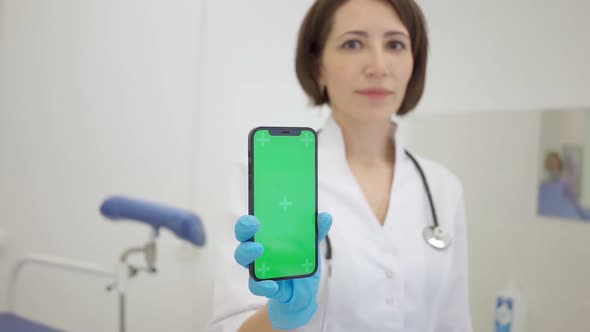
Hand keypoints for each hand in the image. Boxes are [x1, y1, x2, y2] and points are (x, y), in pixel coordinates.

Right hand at [234, 212, 331, 329]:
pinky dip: (263, 285)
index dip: (248, 219)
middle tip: (253, 227)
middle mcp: (258, 250)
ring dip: (247, 253)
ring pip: (243, 259)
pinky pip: (256, 286)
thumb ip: (317, 231)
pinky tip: (273, 285)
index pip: (251, 224)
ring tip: (258, 249)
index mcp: (267, 237)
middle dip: (244, 230)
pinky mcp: (263, 286)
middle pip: (243, 237)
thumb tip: (325, 216)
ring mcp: (258, 268)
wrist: (305, 293)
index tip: (254, 215)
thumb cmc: (301, 263)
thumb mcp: (311, 246)